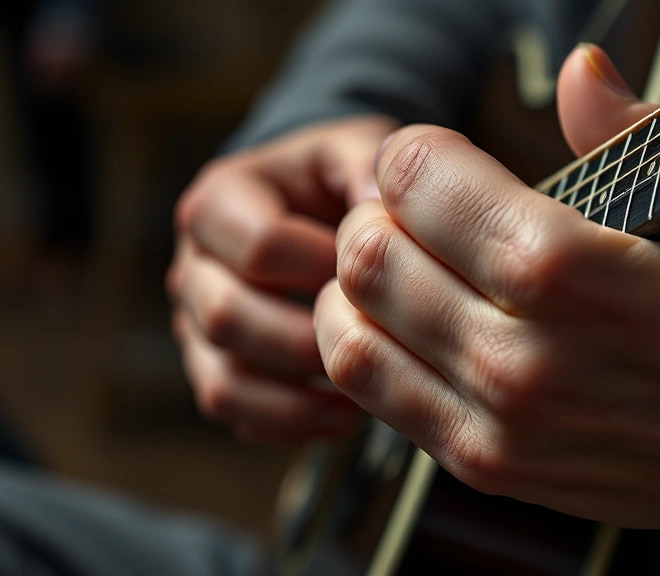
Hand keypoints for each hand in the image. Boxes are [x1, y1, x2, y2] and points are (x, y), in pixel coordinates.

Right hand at [168, 116, 398, 442]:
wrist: (319, 209)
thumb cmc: (339, 178)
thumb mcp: (355, 149)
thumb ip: (368, 163)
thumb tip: (380, 207)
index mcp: (220, 202)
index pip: (258, 249)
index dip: (323, 268)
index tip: (375, 274)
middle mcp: (195, 266)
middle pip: (226, 318)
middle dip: (307, 340)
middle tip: (372, 345)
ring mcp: (196, 324)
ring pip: (222, 380)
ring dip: (296, 399)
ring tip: (361, 398)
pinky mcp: (215, 368)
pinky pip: (235, 413)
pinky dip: (288, 425)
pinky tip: (342, 417)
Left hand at [313, 46, 659, 547]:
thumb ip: (644, 131)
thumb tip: (576, 68)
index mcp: (582, 275)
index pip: (424, 184)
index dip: (418, 153)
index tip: (441, 157)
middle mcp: (525, 359)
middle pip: (371, 254)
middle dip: (379, 212)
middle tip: (418, 210)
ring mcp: (499, 423)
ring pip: (350, 329)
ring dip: (359, 281)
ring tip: (405, 263)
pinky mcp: (486, 466)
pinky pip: (372, 392)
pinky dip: (364, 343)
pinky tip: (406, 321)